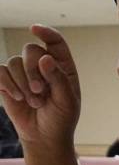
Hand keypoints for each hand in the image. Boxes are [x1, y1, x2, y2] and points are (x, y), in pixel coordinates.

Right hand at [0, 25, 80, 151]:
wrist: (44, 136)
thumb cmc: (61, 119)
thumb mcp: (66, 101)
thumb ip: (58, 79)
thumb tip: (45, 58)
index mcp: (62, 66)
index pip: (55, 41)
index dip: (45, 32)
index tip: (34, 28)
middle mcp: (42, 65)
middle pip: (31, 49)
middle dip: (33, 70)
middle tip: (39, 91)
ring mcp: (23, 72)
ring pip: (15, 61)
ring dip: (23, 83)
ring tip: (34, 102)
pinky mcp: (7, 81)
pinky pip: (0, 71)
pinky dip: (7, 84)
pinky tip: (17, 97)